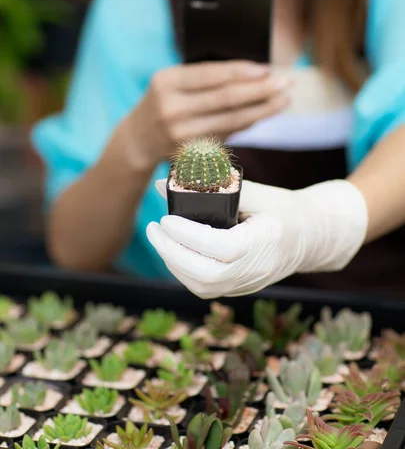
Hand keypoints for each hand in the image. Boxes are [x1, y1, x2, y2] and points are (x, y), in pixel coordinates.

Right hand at [121, 60, 290, 168]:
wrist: (137, 140)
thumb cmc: (163, 102)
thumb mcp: (172, 82)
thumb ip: (204, 78)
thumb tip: (254, 74)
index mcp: (166, 82)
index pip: (211, 75)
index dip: (242, 72)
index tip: (267, 70)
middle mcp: (171, 108)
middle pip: (226, 98)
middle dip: (261, 90)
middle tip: (286, 83)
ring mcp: (181, 134)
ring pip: (231, 120)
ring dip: (262, 110)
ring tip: (283, 100)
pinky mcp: (192, 153)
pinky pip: (227, 135)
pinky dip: (248, 124)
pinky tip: (263, 114)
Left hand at [146, 178, 367, 298]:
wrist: (313, 237)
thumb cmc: (285, 208)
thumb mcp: (256, 192)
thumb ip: (213, 186)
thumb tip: (164, 183)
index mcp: (266, 241)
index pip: (222, 248)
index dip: (189, 236)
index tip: (167, 218)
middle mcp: (257, 269)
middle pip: (206, 276)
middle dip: (171, 252)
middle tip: (154, 228)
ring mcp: (249, 283)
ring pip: (202, 286)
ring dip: (174, 263)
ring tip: (161, 237)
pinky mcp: (240, 288)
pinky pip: (206, 288)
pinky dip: (184, 272)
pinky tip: (175, 251)